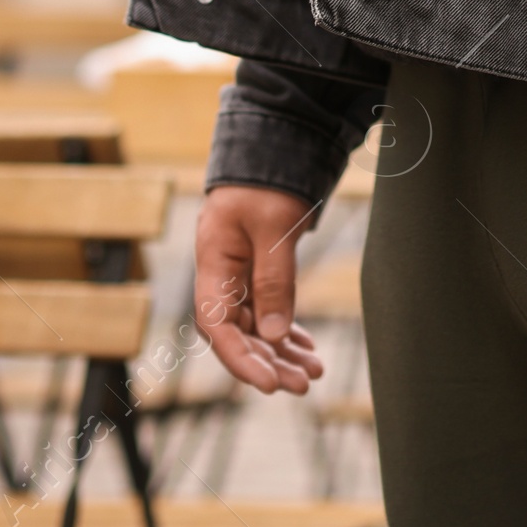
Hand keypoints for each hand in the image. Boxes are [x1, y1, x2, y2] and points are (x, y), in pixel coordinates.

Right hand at [195, 182, 325, 394]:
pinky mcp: (257, 270)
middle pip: (238, 332)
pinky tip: (306, 348)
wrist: (276, 142)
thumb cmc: (269, 179)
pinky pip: (268, 310)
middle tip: (303, 384)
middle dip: (268, 362)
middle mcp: (222, 274)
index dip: (240, 359)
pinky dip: (286, 330)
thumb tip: (273, 336)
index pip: (217, 325)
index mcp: (213, 261)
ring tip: (313, 372)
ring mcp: (239, 273)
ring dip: (281, 351)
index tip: (269, 383)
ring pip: (256, 325)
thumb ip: (273, 279)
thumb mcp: (275, 225)